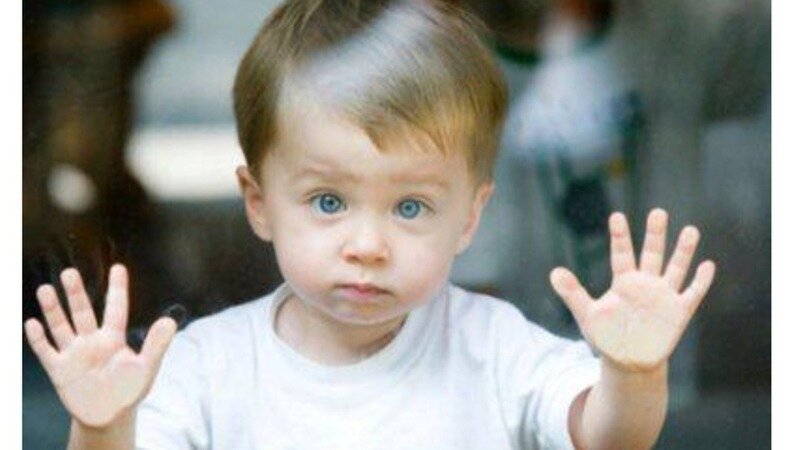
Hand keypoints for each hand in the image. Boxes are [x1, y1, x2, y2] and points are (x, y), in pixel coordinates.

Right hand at [24, 264, 176, 427]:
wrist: (108, 416)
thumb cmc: (128, 389)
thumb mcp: (146, 367)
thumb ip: (157, 345)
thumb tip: (171, 321)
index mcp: (114, 338)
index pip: (116, 309)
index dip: (117, 289)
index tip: (118, 268)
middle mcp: (92, 341)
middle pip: (82, 312)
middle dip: (76, 294)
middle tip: (69, 273)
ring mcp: (74, 353)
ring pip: (61, 326)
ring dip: (53, 310)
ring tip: (44, 289)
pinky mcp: (59, 369)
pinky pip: (46, 351)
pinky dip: (38, 338)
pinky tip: (32, 323)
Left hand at [550, 209, 715, 371]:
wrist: (629, 362)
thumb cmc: (607, 336)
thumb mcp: (588, 316)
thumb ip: (573, 293)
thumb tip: (553, 272)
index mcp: (624, 283)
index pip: (621, 254)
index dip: (620, 236)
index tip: (616, 216)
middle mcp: (646, 284)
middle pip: (652, 254)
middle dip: (655, 235)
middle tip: (658, 212)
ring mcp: (664, 296)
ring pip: (676, 268)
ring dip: (683, 251)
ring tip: (691, 229)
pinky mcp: (679, 313)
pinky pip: (692, 294)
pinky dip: (700, 281)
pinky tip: (708, 265)